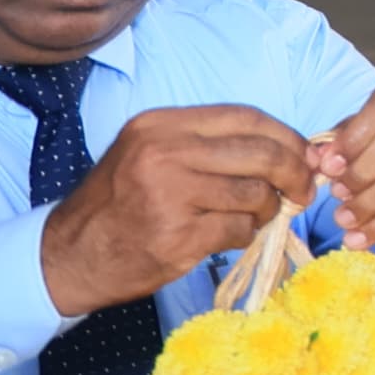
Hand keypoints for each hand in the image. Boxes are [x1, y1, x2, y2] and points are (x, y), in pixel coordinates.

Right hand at [39, 105, 313, 317]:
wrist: (68, 256)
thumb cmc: (119, 204)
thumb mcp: (151, 154)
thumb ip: (209, 145)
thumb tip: (287, 148)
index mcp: (160, 125)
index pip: (246, 117)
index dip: (287, 136)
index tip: (305, 155)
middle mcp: (163, 153)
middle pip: (260, 154)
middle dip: (295, 173)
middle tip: (302, 191)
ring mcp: (169, 195)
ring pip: (255, 194)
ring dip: (267, 209)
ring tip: (255, 217)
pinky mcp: (177, 237)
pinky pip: (239, 229)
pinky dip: (246, 235)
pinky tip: (230, 236)